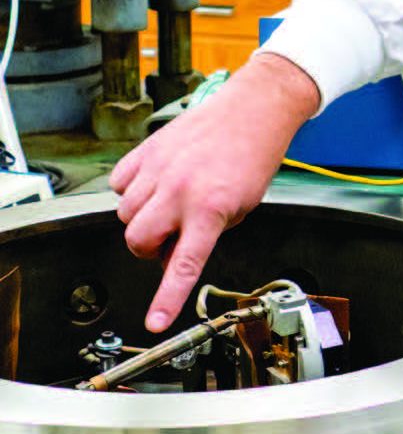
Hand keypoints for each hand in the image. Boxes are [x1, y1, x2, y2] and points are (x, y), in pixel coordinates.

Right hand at [111, 53, 320, 332]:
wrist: (252, 111)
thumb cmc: (253, 158)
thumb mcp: (242, 207)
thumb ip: (207, 234)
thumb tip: (171, 254)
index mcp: (211, 211)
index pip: (182, 265)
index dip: (166, 299)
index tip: (154, 322)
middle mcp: (180, 192)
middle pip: (137, 241)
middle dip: (149, 248)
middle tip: (173, 236)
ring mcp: (159, 170)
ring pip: (124, 214)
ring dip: (143, 219)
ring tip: (170, 204)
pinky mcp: (146, 151)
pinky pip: (119, 183)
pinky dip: (132, 190)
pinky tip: (156, 184)